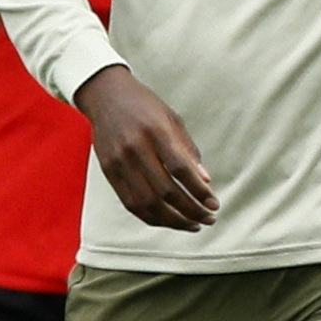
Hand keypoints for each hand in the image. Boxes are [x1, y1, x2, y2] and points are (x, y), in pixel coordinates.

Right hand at [73, 64, 219, 230]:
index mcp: (155, 131)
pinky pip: (130, 203)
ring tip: (194, 224)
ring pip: (147, 203)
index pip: (180, 169)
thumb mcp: (172, 119)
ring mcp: (118, 162)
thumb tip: (206, 182)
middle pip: (164, 191)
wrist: (106, 96)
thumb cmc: (146, 106)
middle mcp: (134, 149)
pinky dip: (151, 217)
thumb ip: (188, 151)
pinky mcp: (108, 172)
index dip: (198, 191)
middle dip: (190, 210)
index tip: (215, 204)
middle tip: (209, 218)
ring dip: (173, 220)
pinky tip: (169, 221)